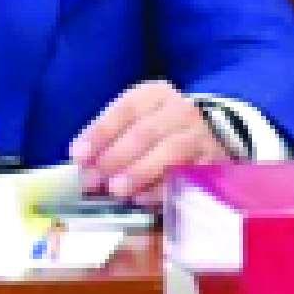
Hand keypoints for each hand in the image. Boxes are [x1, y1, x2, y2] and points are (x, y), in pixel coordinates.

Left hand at [68, 80, 225, 198]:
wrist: (213, 134)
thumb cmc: (161, 130)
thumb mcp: (136, 120)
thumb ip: (109, 135)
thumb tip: (81, 158)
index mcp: (155, 94)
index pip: (125, 110)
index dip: (101, 133)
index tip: (79, 156)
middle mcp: (179, 110)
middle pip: (144, 132)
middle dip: (115, 158)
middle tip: (93, 180)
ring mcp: (199, 135)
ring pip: (169, 151)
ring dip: (138, 172)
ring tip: (116, 190)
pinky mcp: (211, 161)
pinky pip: (185, 176)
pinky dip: (162, 188)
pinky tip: (141, 199)